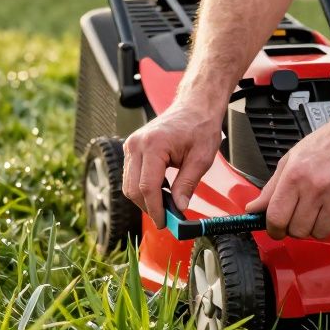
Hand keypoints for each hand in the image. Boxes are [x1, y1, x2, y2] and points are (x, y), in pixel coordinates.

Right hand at [123, 103, 222, 225]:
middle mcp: (136, 144)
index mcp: (153, 145)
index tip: (164, 222)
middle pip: (133, 189)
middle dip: (149, 207)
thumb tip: (179, 208)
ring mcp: (131, 145)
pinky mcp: (131, 148)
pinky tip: (161, 188)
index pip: (147, 187)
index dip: (155, 209)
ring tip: (166, 203)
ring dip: (145, 198)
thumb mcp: (201, 159)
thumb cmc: (200, 127)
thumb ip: (188, 184)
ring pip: (128, 184)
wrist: (194, 107)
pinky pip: (131, 175)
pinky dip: (142, 187)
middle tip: (167, 217)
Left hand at [247, 114, 329, 239]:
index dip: (273, 229)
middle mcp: (316, 187)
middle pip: (298, 230)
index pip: (276, 217)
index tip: (276, 229)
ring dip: (318, 226)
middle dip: (296, 228)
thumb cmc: (329, 142)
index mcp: (295, 175)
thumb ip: (272, 187)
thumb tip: (253, 208)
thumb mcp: (292, 158)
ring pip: (320, 233)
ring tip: (322, 208)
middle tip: (301, 216)